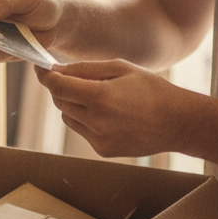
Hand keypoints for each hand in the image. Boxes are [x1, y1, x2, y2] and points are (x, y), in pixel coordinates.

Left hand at [34, 60, 186, 157]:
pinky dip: (85, 118)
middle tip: (71, 77)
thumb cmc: (151, 89)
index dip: (45, 76)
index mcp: (100, 97)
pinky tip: (108, 112)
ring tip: (98, 95)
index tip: (40, 68)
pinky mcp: (103, 150)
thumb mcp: (120, 68)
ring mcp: (99, 139)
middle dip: (60, 87)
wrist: (177, 122)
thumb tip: (56, 71)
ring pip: (68, 116)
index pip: (58, 86)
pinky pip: (81, 130)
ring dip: (72, 103)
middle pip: (60, 101)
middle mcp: (97, 121)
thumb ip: (85, 69)